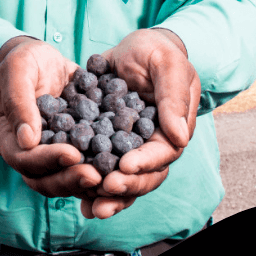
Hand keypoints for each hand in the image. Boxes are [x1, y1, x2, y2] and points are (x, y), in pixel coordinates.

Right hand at [0, 36, 102, 198]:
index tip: (74, 155)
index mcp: (7, 136)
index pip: (23, 158)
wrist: (43, 59)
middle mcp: (26, 150)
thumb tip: (27, 140)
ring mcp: (48, 150)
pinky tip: (115, 164)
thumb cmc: (25, 60)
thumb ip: (19, 102)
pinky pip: (80, 163)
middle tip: (96, 177)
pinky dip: (95, 166)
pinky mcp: (68, 145)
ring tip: (108, 176)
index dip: (48, 160)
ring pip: (62, 176)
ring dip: (84, 179)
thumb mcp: (18, 70)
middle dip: (69, 179)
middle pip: (43, 178)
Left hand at [80, 28, 200, 218]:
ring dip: (107, 195)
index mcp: (169, 129)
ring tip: (90, 206)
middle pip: (142, 174)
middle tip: (103, 190)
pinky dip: (89, 180)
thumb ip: (173, 97)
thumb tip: (179, 137)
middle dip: (125, 185)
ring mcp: (127, 146)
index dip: (145, 162)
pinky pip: (99, 164)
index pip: (162, 153)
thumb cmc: (156, 52)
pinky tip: (75, 193)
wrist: (134, 49)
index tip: (125, 166)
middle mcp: (149, 144)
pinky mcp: (105, 141)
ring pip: (121, 177)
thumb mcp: (167, 65)